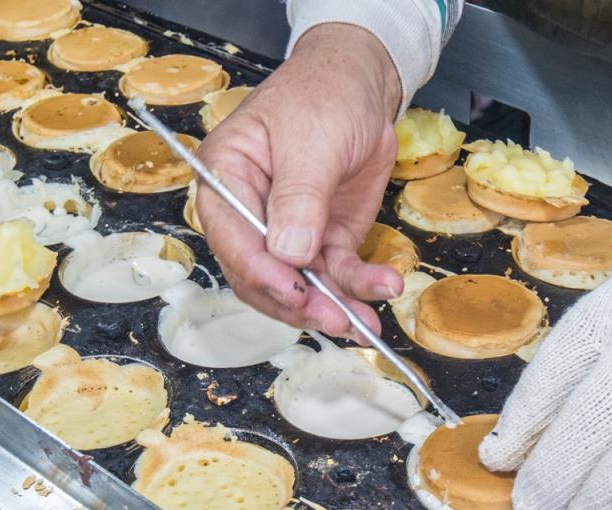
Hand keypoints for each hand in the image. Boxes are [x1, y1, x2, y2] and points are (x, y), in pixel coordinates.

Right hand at [196, 24, 404, 339]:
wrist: (362, 85)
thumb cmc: (323, 95)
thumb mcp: (310, 139)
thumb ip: (299, 197)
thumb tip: (289, 253)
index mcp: (227, 179)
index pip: (233, 239)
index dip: (262, 273)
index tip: (295, 292)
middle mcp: (251, 213)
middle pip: (263, 275)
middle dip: (300, 302)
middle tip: (336, 318)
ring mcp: (291, 230)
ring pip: (302, 284)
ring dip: (334, 305)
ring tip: (366, 322)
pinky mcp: (326, 238)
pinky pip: (338, 271)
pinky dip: (359, 286)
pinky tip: (384, 286)